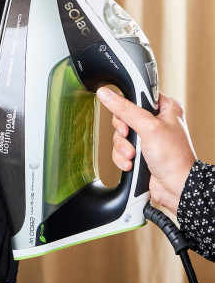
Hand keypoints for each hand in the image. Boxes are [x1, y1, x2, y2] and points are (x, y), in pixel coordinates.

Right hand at [96, 87, 196, 214]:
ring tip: (133, 155)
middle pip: (123, 116)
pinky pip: (119, 150)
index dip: (126, 105)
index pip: (136, 96)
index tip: (125, 116)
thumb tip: (106, 94)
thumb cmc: (174, 158)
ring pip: (119, 135)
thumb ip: (125, 109)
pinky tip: (131, 163)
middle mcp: (154, 121)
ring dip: (122, 147)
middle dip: (122, 132)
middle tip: (129, 136)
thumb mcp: (148, 127)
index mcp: (164, 108)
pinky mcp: (138, 152)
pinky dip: (122, 157)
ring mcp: (146, 138)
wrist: (176, 188)